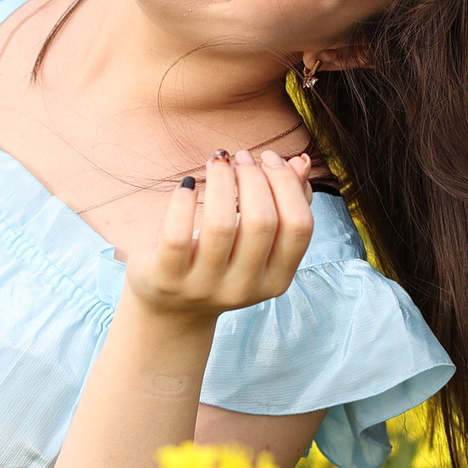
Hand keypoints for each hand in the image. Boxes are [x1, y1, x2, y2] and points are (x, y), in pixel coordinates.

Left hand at [125, 150, 315, 321]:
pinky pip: (179, 234)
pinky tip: (186, 185)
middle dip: (253, 177)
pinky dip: (183, 201)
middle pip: (262, 221)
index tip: (269, 158)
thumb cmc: (220, 263)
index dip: (287, 184)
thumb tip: (300, 161)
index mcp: (275, 280)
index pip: (298, 226)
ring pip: (221, 224)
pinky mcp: (168, 278)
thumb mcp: (255, 244)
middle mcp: (244, 288)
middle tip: (239, 157)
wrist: (171, 310)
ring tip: (217, 161)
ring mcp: (204, 286)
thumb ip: (282, 204)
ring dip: (221, 180)